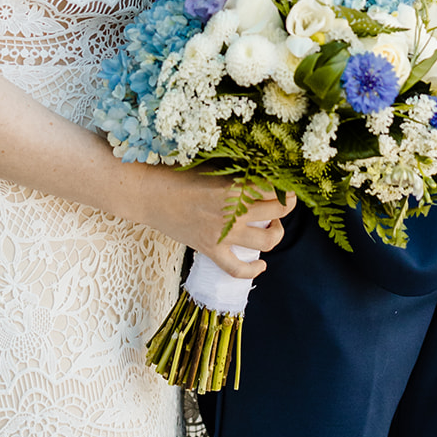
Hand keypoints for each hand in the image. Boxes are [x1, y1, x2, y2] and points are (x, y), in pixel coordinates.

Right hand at [134, 165, 295, 279]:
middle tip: (283, 200)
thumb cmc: (179, 174)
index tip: (285, 181)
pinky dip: (253, 270)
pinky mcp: (211, 250)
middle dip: (287, 204)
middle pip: (278, 211)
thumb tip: (262, 171)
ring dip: (277, 232)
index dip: (284, 184)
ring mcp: (222, 234)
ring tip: (273, 225)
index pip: (274, 186)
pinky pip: (238, 269)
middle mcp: (233, 211)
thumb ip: (237, 172)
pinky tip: (262, 264)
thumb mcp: (212, 166)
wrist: (150, 195)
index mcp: (234, 185)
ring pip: (267, 240)